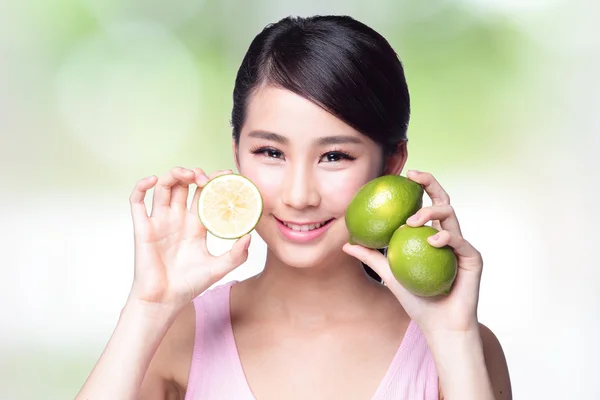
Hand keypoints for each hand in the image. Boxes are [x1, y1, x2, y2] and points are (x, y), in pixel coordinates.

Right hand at [127, 167, 250, 310]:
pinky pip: (137, 200)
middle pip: (184, 185)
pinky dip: (142, 186)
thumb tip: (250, 236)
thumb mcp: (219, 268)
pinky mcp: (142, 227)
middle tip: (205, 178)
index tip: (226, 175)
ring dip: (174, 174)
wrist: (165, 301)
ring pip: (164, 187)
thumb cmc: (190, 286)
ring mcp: (159, 221)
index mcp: (196, 225)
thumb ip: (237, 254)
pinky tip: (153, 180)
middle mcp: (178, 219)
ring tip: (187, 175)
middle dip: (194, 175)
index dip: (213, 181)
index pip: (204, 194)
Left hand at [343, 170, 482, 334]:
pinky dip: (445, 238)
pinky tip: (432, 240)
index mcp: (431, 235)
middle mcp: (448, 236)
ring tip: (412, 220)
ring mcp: (461, 245)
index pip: (425, 204)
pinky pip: (459, 241)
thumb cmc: (416, 301)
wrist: (439, 325)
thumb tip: (347, 242)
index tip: (402, 175)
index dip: (419, 186)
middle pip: (443, 200)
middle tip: (413, 176)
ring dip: (431, 212)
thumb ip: (371, 256)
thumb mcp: (388, 274)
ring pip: (451, 215)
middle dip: (430, 182)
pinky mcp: (472, 258)